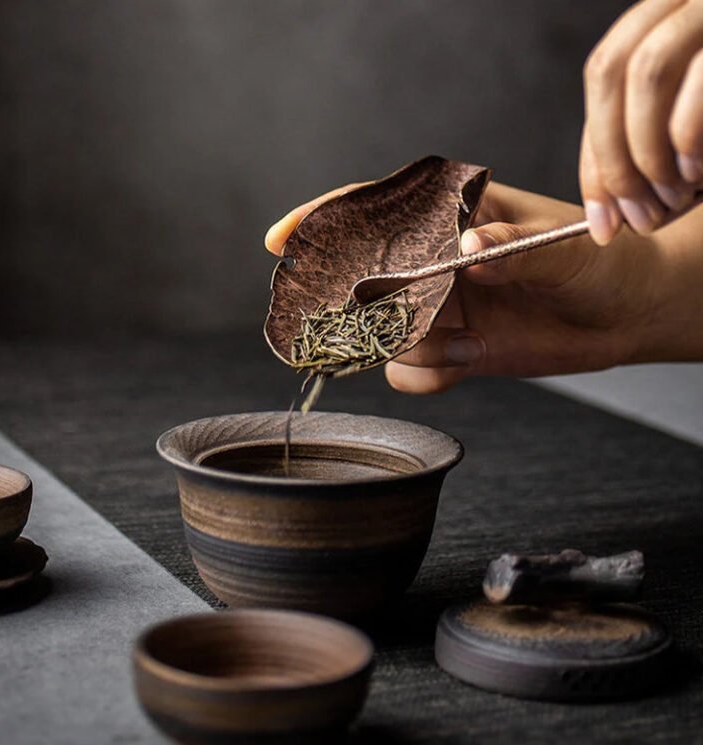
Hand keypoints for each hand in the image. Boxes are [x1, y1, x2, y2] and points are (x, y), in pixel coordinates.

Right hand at [266, 180, 702, 393]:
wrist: (623, 313)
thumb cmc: (597, 259)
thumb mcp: (562, 248)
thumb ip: (514, 248)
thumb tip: (468, 252)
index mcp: (450, 217)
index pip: (373, 209)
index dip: (322, 221)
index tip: (281, 240)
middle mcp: (432, 264)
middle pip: (362, 280)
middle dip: (360, 305)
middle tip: (392, 316)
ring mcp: (437, 309)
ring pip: (382, 336)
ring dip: (412, 346)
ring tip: (465, 338)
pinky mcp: (450, 350)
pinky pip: (409, 373)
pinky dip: (426, 377)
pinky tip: (467, 360)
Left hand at [581, 0, 702, 243]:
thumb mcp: (694, 138)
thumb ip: (651, 152)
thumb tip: (604, 218)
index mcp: (671, 13)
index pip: (603, 74)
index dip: (592, 155)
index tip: (599, 224)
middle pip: (610, 68)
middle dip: (612, 158)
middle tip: (635, 218)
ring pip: (648, 69)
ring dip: (645, 151)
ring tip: (670, 198)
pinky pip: (701, 77)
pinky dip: (686, 134)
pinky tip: (696, 174)